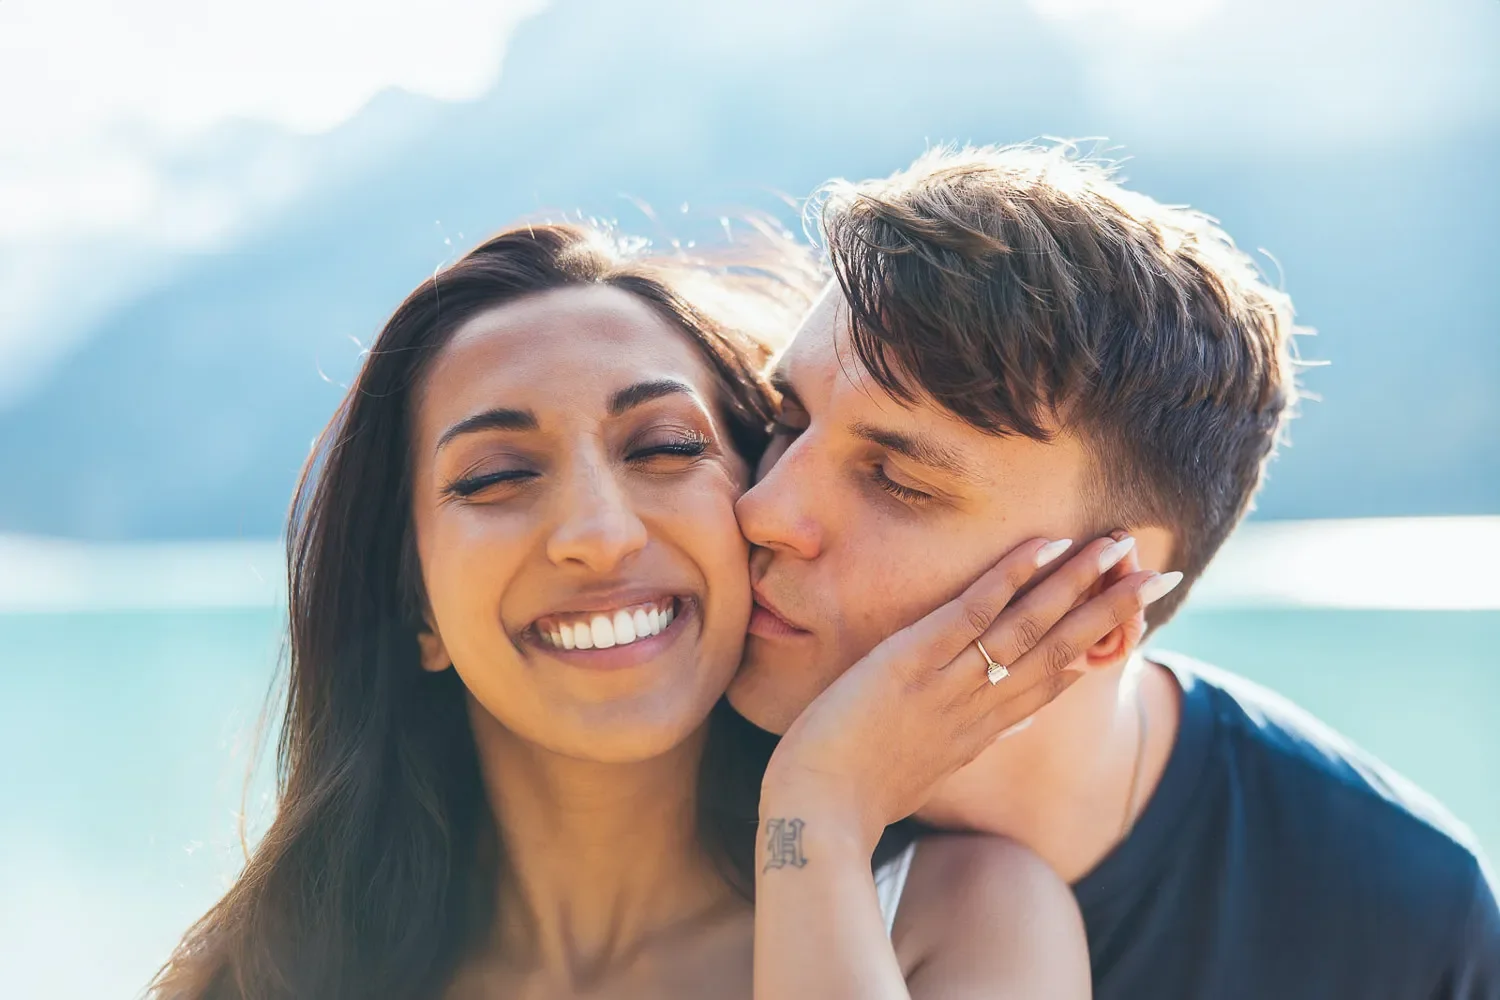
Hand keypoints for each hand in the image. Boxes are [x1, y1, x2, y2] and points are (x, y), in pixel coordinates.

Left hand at [760, 534, 1180, 848]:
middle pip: (1061, 649)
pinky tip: (1047, 545)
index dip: (1093, 647)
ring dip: (1079, 580)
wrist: (818, 815)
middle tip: (1157, 571)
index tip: (1128, 619)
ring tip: (1119, 544)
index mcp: (981, 732)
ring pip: (1030, 623)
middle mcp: (980, 707)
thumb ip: (959, 741)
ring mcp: (950, 682)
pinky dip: (1012, 575)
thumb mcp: (922, 771)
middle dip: (1111, 609)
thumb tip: (991, 728)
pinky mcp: (913, 661)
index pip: (1051, 681)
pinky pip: (973, 610)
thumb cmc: (853, 796)